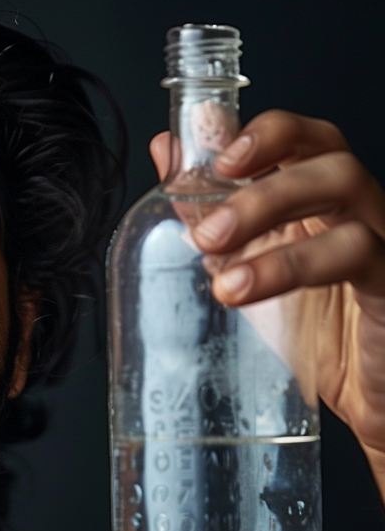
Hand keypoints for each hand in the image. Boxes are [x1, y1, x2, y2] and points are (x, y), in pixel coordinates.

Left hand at [150, 112, 384, 500]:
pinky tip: (243, 287)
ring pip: (345, 185)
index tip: (216, 154)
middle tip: (207, 227)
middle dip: (260, 177)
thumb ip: (208, 211)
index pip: (304, 141)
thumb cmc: (312, 334)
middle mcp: (354, 212)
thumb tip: (167, 149)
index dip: (265, 134)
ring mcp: (380, 241)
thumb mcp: (243, 265)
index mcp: (317, 204)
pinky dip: (292, 264)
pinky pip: (356, 251)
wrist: (364, 396)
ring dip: (270, 208)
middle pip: (326, 155)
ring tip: (212, 253)